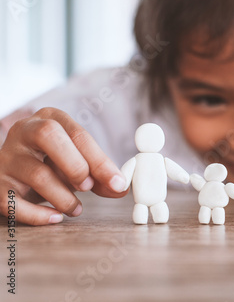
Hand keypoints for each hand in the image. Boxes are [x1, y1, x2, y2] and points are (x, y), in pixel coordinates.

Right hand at [0, 108, 127, 224]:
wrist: (14, 172)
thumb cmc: (53, 163)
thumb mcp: (77, 161)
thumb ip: (99, 173)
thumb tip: (120, 187)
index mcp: (50, 118)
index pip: (78, 134)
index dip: (100, 160)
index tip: (117, 182)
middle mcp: (24, 131)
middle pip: (49, 136)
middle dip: (75, 165)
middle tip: (88, 187)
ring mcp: (7, 157)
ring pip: (37, 174)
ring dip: (64, 197)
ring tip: (76, 209)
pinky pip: (14, 202)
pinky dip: (39, 215)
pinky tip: (55, 218)